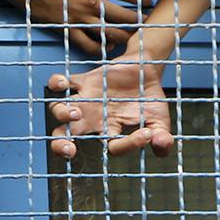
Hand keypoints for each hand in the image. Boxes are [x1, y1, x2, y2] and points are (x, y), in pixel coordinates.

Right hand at [11, 0, 151, 55]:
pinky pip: (86, 45)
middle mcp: (90, 2)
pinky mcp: (64, 28)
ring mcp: (77, 17)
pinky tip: (104, 46)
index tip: (148, 1)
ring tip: (128, 36)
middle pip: (126, 17)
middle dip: (138, 20)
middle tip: (144, 21)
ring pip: (109, 34)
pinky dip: (98, 48)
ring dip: (122, 36)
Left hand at [47, 59, 173, 158]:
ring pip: (59, 109)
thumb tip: (163, 146)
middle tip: (68, 149)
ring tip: (77, 113)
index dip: (128, 145)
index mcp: (110, 130)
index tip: (146, 134)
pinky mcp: (84, 80)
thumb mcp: (160, 120)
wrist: (146, 70)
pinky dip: (56, 83)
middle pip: (66, 135)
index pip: (113, 147)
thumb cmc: (149, 99)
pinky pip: (61, 82)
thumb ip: (162, 137)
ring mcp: (85, 99)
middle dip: (61, 145)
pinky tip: (62, 85)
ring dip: (63, 113)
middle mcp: (91, 118)